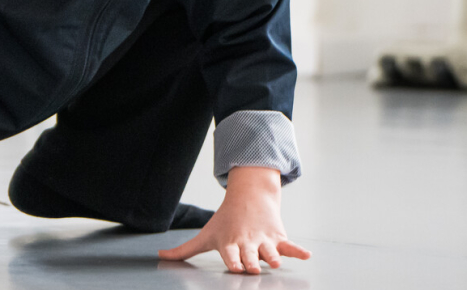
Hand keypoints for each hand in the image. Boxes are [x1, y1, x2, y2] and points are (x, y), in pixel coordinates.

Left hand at [157, 166, 311, 273]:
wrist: (249, 197)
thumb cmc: (225, 222)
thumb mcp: (205, 235)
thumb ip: (184, 250)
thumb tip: (160, 256)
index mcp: (230, 243)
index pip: (230, 254)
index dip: (233, 260)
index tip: (236, 267)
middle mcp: (247, 242)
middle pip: (250, 255)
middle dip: (252, 261)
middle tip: (254, 268)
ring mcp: (264, 240)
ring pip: (270, 250)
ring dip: (274, 256)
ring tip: (277, 262)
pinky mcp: (278, 237)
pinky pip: (290, 245)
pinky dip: (298, 250)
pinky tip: (307, 255)